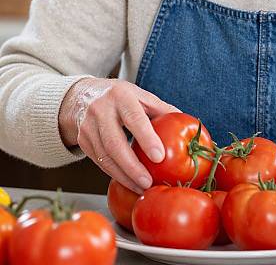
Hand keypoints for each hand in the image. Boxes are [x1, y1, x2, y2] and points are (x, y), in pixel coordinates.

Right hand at [58, 78, 180, 193]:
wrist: (82, 96)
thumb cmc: (120, 96)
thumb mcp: (140, 95)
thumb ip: (161, 108)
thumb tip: (186, 120)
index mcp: (121, 96)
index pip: (134, 119)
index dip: (147, 138)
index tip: (160, 156)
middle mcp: (101, 111)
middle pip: (115, 143)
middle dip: (132, 166)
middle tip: (148, 181)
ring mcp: (88, 127)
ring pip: (105, 156)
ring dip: (123, 175)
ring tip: (141, 186)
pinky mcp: (83, 141)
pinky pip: (99, 162)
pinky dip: (115, 174)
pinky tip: (129, 182)